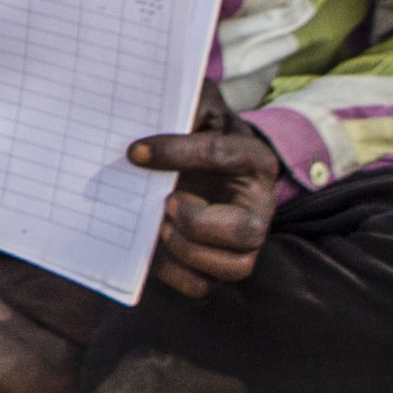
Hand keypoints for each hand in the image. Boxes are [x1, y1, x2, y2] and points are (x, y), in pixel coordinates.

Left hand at [126, 116, 286, 299]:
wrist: (198, 158)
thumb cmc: (198, 132)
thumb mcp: (197, 107)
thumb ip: (186, 106)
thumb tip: (151, 130)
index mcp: (254, 159)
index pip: (221, 154)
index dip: (176, 153)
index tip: (135, 152)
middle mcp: (258, 207)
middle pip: (245, 231)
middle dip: (197, 223)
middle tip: (165, 204)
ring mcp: (242, 242)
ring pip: (233, 267)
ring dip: (187, 250)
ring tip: (161, 226)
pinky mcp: (216, 265)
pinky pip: (202, 285)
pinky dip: (174, 272)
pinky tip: (153, 246)